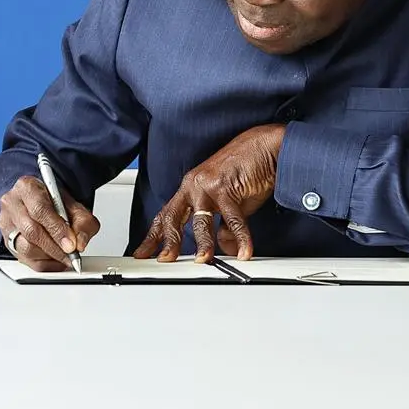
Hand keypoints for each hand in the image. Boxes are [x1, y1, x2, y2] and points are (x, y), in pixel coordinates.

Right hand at [0, 175, 99, 272]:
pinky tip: (55, 260)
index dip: (57, 229)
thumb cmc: (52, 203)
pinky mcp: (6, 242)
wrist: (40, 203)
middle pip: (31, 230)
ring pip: (25, 248)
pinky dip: (44, 264)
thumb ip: (83, 222)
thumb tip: (80, 243)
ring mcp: (6, 223)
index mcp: (27, 187)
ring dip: (49, 256)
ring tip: (64, 256)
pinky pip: (25, 260)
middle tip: (70, 254)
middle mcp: (12, 203)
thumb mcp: (74, 205)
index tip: (71, 244)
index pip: (39, 209)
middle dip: (54, 247)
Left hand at [135, 124, 285, 263]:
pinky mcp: (226, 187)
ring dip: (203, 245)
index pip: (167, 215)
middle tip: (165, 260)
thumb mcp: (231, 203)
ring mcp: (208, 185)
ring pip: (200, 221)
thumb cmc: (246, 171)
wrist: (264, 147)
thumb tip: (225, 247)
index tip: (144, 252)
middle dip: (169, 242)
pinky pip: (233, 219)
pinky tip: (244, 251)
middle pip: (173, 217)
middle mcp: (194, 185)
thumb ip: (223, 225)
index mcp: (191, 188)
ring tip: (203, 261)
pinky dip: (241, 238)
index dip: (154, 235)